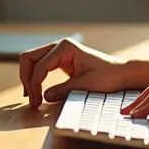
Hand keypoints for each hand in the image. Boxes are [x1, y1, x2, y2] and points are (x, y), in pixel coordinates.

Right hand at [19, 38, 133, 107]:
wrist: (122, 74)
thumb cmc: (109, 76)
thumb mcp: (87, 85)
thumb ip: (64, 90)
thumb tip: (44, 98)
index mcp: (65, 47)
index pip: (40, 65)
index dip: (35, 84)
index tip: (37, 102)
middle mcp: (59, 47)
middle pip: (29, 58)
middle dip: (27, 78)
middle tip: (31, 99)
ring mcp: (59, 52)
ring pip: (32, 61)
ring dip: (29, 78)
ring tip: (32, 98)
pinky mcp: (60, 61)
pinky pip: (40, 66)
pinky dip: (35, 78)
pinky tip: (37, 92)